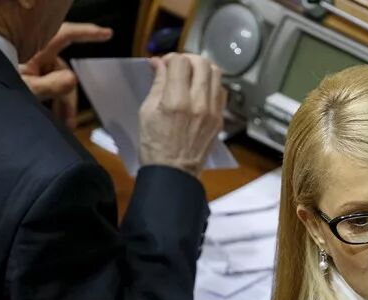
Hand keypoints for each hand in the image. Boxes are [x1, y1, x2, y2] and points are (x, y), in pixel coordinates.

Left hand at [19, 23, 112, 128]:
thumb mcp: (24, 88)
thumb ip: (49, 85)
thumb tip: (73, 80)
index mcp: (34, 50)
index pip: (65, 35)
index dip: (87, 33)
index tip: (107, 34)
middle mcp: (34, 57)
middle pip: (62, 71)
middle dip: (68, 99)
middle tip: (69, 124)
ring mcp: (29, 68)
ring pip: (55, 83)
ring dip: (60, 106)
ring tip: (62, 127)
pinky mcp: (25, 80)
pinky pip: (44, 88)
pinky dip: (50, 103)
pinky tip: (53, 121)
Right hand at [139, 53, 226, 176]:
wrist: (174, 173)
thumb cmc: (154, 145)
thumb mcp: (146, 112)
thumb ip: (157, 84)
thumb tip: (159, 62)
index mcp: (176, 102)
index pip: (180, 62)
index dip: (171, 58)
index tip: (164, 64)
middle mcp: (198, 104)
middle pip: (202, 63)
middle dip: (189, 59)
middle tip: (179, 67)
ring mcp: (213, 112)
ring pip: (216, 74)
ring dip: (203, 69)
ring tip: (191, 77)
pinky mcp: (219, 120)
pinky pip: (221, 92)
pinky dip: (212, 85)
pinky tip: (200, 91)